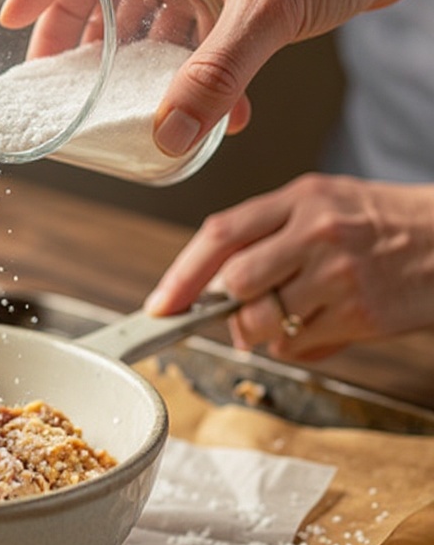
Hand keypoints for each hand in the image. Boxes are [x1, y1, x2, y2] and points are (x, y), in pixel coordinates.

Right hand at [5, 0, 433, 157]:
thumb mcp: (268, 10)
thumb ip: (216, 77)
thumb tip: (170, 135)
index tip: (12, 25)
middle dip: (76, 32)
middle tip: (56, 76)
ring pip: (145, 7)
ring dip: (131, 54)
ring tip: (113, 97)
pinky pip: (192, 25)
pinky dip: (188, 64)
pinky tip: (204, 106)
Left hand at [144, 174, 433, 358]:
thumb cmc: (383, 224)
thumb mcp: (324, 206)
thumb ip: (268, 237)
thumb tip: (209, 289)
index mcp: (301, 198)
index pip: (221, 233)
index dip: (180, 274)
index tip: (160, 305)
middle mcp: (316, 232)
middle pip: (234, 282)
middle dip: (226, 307)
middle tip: (238, 312)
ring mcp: (338, 273)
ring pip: (260, 321)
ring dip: (259, 332)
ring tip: (288, 317)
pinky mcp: (358, 313)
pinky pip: (293, 345)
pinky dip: (292, 346)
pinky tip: (319, 326)